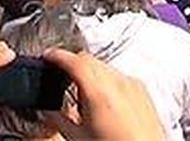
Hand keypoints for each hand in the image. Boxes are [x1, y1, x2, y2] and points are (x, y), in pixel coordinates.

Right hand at [41, 48, 162, 140]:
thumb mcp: (77, 137)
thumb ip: (58, 119)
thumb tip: (48, 111)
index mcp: (98, 91)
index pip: (74, 61)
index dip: (56, 56)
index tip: (47, 56)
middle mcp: (117, 83)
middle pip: (89, 60)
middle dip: (72, 65)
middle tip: (60, 78)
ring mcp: (132, 85)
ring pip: (104, 66)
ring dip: (90, 74)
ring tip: (83, 100)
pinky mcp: (142, 92)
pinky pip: (119, 77)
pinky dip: (107, 82)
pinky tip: (103, 104)